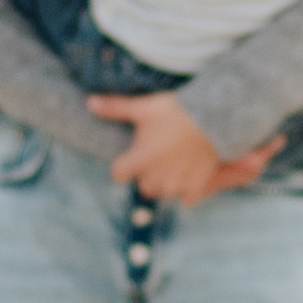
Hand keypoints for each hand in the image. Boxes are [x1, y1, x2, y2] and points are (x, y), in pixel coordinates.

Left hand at [92, 94, 280, 205]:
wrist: (213, 118)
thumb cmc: (175, 111)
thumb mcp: (143, 108)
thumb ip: (115, 109)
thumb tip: (89, 103)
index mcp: (139, 160)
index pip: (118, 174)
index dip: (123, 166)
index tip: (133, 156)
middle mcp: (155, 176)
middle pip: (143, 186)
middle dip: (148, 174)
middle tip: (159, 156)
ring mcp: (176, 184)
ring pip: (163, 192)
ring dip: (166, 182)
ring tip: (176, 163)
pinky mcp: (195, 188)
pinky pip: (186, 200)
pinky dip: (187, 192)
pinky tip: (190, 175)